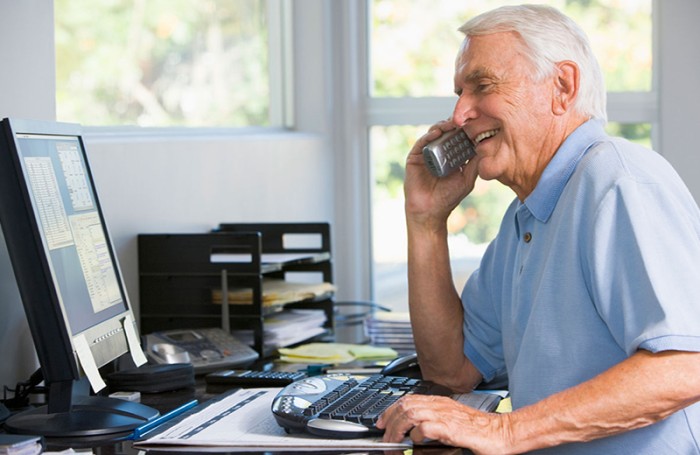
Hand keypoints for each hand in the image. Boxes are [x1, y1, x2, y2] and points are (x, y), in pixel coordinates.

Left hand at [376, 394, 511, 453]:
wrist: (501, 433)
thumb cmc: (481, 430)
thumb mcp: (452, 422)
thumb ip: (434, 423)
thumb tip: (414, 433)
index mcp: (440, 402)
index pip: (407, 399)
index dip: (390, 410)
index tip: (381, 421)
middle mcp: (440, 405)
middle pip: (404, 405)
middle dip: (389, 420)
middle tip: (383, 436)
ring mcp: (445, 416)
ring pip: (410, 414)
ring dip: (397, 429)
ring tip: (393, 442)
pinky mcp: (451, 429)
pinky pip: (425, 428)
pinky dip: (415, 434)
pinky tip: (415, 442)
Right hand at [404, 121, 479, 229]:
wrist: (430, 211)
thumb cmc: (448, 198)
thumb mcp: (467, 179)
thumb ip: (475, 165)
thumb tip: (486, 147)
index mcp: (451, 156)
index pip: (458, 138)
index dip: (465, 130)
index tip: (475, 122)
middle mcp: (438, 152)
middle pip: (446, 132)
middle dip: (455, 125)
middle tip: (464, 119)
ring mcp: (426, 154)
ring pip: (434, 134)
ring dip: (443, 127)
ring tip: (451, 124)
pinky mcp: (414, 157)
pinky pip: (421, 143)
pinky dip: (429, 136)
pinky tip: (437, 132)